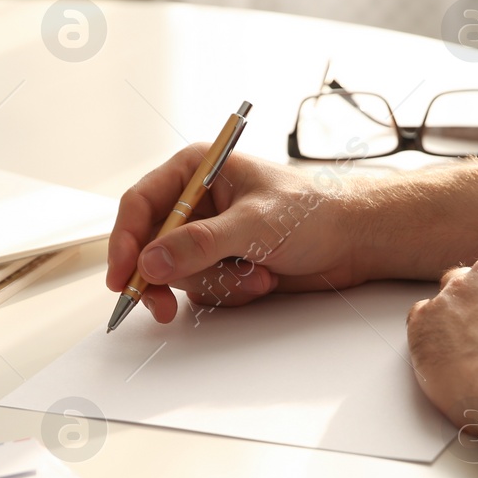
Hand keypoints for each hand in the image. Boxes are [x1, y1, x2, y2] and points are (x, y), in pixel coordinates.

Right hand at [106, 148, 370, 322]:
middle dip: (164, 277)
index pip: (141, 205)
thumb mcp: (255, 224)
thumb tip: (151, 262)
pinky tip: (262, 280)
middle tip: (162, 307)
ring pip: (177, 274)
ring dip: (215, 284)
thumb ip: (200, 243)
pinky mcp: (223, 265)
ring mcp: (209, 237)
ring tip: (256, 276)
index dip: (125, 241)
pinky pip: (202, 291)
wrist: (355, 239)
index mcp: (196, 170)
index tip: (122, 276)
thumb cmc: (315, 211)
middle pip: (150, 246)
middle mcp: (196, 203)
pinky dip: (230, 292)